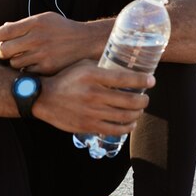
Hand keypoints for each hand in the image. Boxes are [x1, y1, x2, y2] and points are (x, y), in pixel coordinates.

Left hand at [0, 12, 97, 74]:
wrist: (86, 42)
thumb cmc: (62, 29)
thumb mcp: (44, 19)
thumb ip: (23, 24)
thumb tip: (3, 28)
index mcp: (34, 23)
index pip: (5, 31)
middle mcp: (36, 38)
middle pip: (4, 50)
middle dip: (3, 52)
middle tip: (8, 51)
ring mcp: (41, 54)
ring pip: (14, 63)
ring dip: (15, 62)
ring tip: (26, 57)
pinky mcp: (47, 68)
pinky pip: (26, 72)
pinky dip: (26, 70)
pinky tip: (34, 65)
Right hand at [33, 59, 155, 134]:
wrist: (44, 98)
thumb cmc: (65, 79)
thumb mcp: (82, 66)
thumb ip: (101, 66)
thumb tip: (122, 67)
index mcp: (92, 76)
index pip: (125, 79)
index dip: (142, 80)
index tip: (151, 80)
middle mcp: (94, 94)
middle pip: (130, 100)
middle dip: (143, 100)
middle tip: (145, 98)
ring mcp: (92, 112)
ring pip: (125, 116)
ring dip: (137, 113)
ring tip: (138, 109)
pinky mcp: (88, 125)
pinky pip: (115, 129)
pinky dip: (127, 126)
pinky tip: (130, 123)